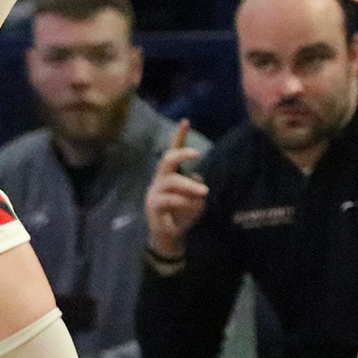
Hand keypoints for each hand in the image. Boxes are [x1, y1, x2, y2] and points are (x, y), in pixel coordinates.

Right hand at [145, 119, 205, 256]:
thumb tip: (198, 180)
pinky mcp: (153, 205)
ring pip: (171, 181)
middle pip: (167, 159)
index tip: (185, 121)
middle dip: (181, 154)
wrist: (169, 236)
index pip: (173, 151)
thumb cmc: (183, 214)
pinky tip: (191, 207)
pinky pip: (170, 199)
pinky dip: (184, 202)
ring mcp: (155, 191)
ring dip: (189, 185)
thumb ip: (197, 189)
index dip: (178, 137)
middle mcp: (161, 179)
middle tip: (197, 153)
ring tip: (203, 193)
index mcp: (171, 174)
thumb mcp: (196, 201)